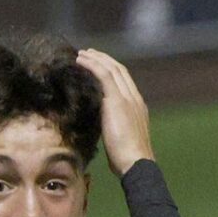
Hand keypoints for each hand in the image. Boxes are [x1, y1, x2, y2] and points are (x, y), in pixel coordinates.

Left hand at [77, 49, 153, 176]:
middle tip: (88, 54)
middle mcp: (134, 98)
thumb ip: (112, 127)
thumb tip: (100, 128)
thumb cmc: (126, 159)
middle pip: (120, 70)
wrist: (136, 163)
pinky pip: (104, 75)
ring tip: (82, 54)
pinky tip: (80, 62)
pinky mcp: (117, 101)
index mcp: (137, 107)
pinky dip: (92, 65)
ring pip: (112, 69)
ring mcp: (128, 98)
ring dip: (96, 59)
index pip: (124, 81)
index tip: (98, 65)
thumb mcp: (119, 139)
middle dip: (104, 60)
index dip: (111, 70)